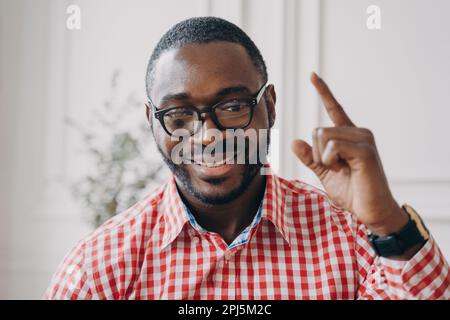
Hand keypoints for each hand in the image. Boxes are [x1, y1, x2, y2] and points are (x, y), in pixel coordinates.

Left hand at [291, 72, 407, 235]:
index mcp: (349, 136)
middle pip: (318, 130)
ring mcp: (363, 139)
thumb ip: (311, 157)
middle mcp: (358, 132)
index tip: (312, 75)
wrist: (371, 212)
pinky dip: (330, 161)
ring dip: (324, 159)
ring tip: (342, 171)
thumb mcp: (325, 172)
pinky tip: (344, 170)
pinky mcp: (365, 150)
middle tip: (336, 169)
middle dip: (318, 154)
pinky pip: (332, 146)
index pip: (334, 109)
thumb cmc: (352, 192)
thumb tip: (294, 141)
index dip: (323, 91)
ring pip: (323, 137)